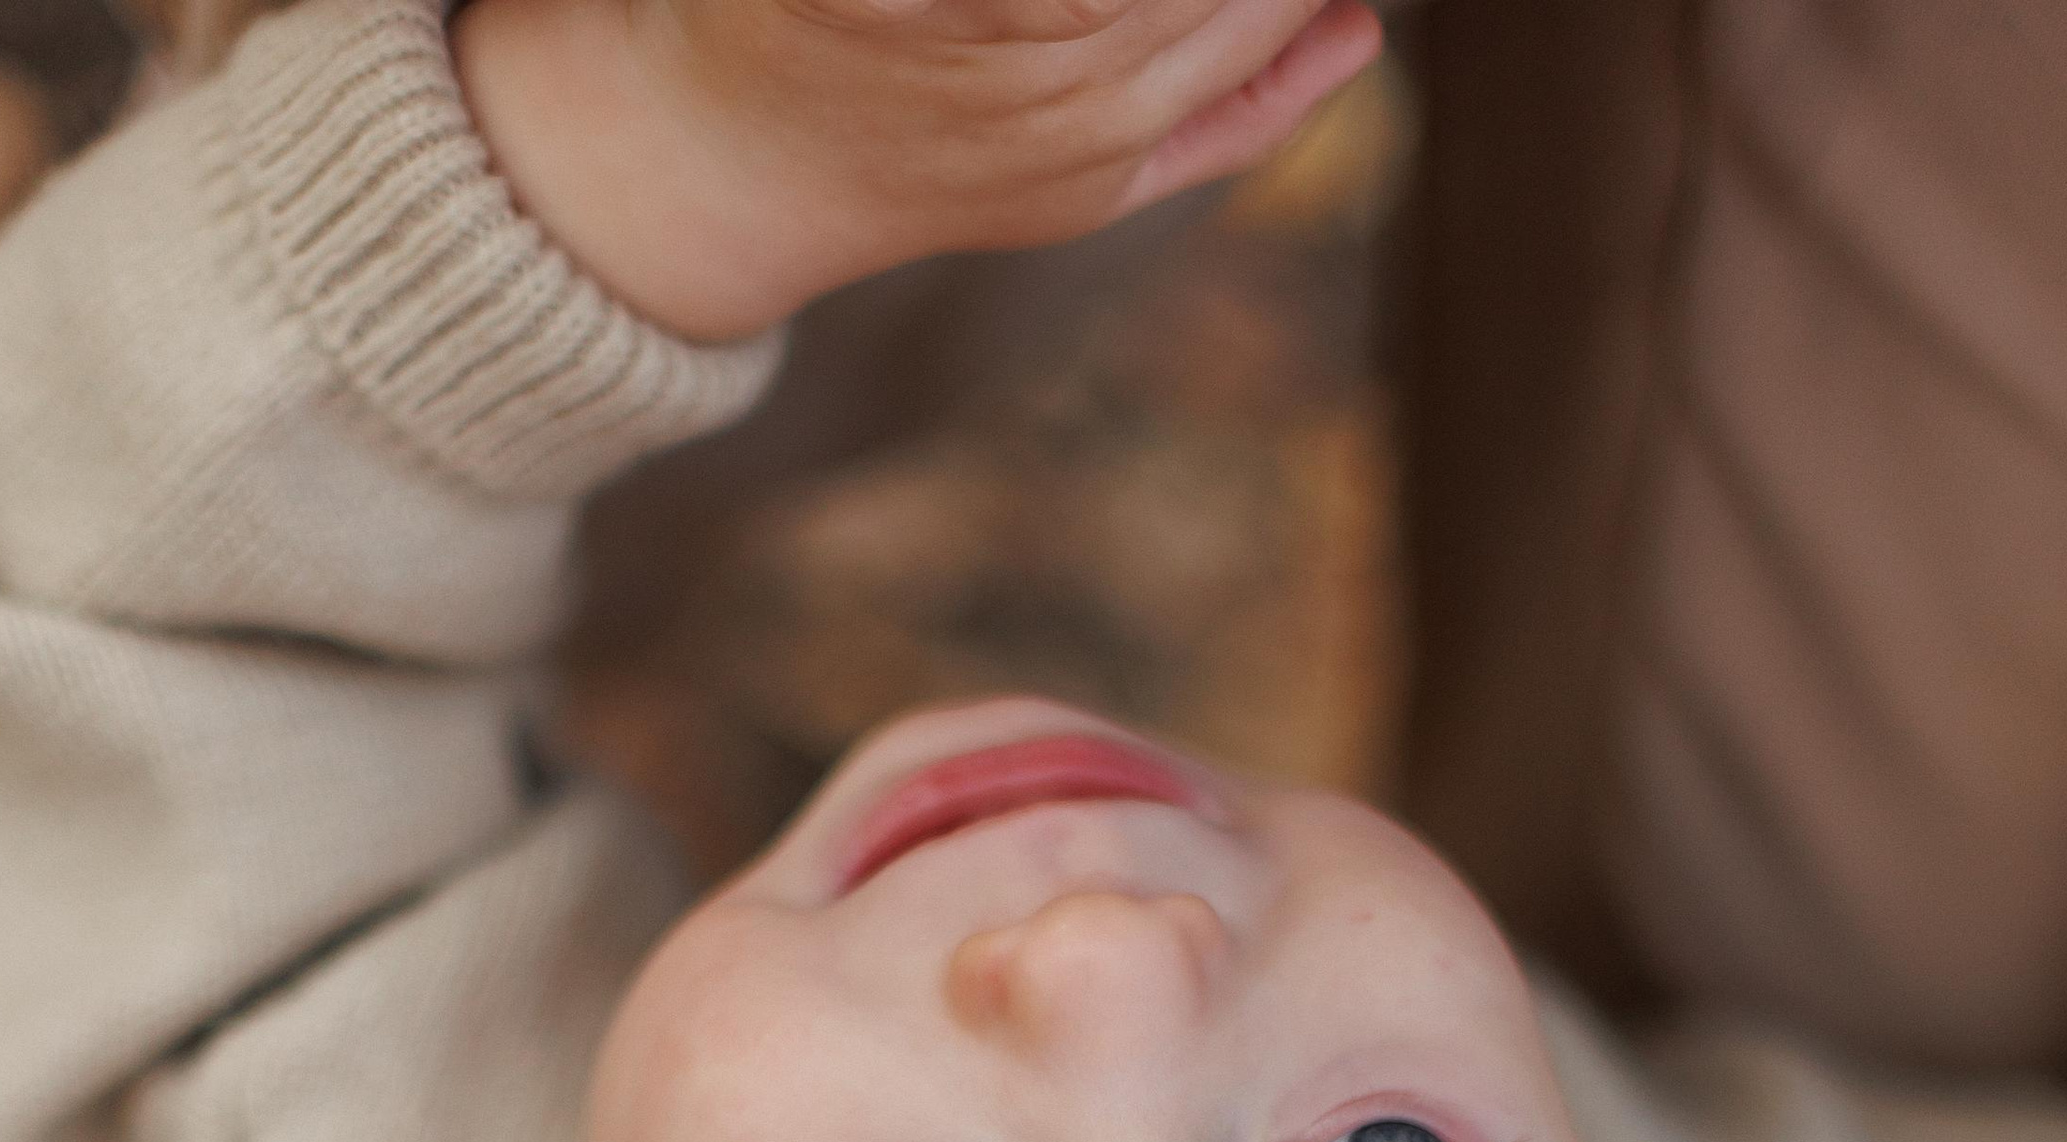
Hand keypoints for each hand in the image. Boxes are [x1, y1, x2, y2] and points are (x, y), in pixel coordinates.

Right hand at [454, 0, 1382, 344]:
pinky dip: (1298, 66)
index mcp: (944, 6)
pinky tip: (1350, 20)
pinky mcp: (1084, 197)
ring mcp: (1066, 155)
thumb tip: (1223, 1)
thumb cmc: (773, 7)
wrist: (716, 166)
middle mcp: (1029, 82)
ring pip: (1235, 30)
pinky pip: (1224, 130)